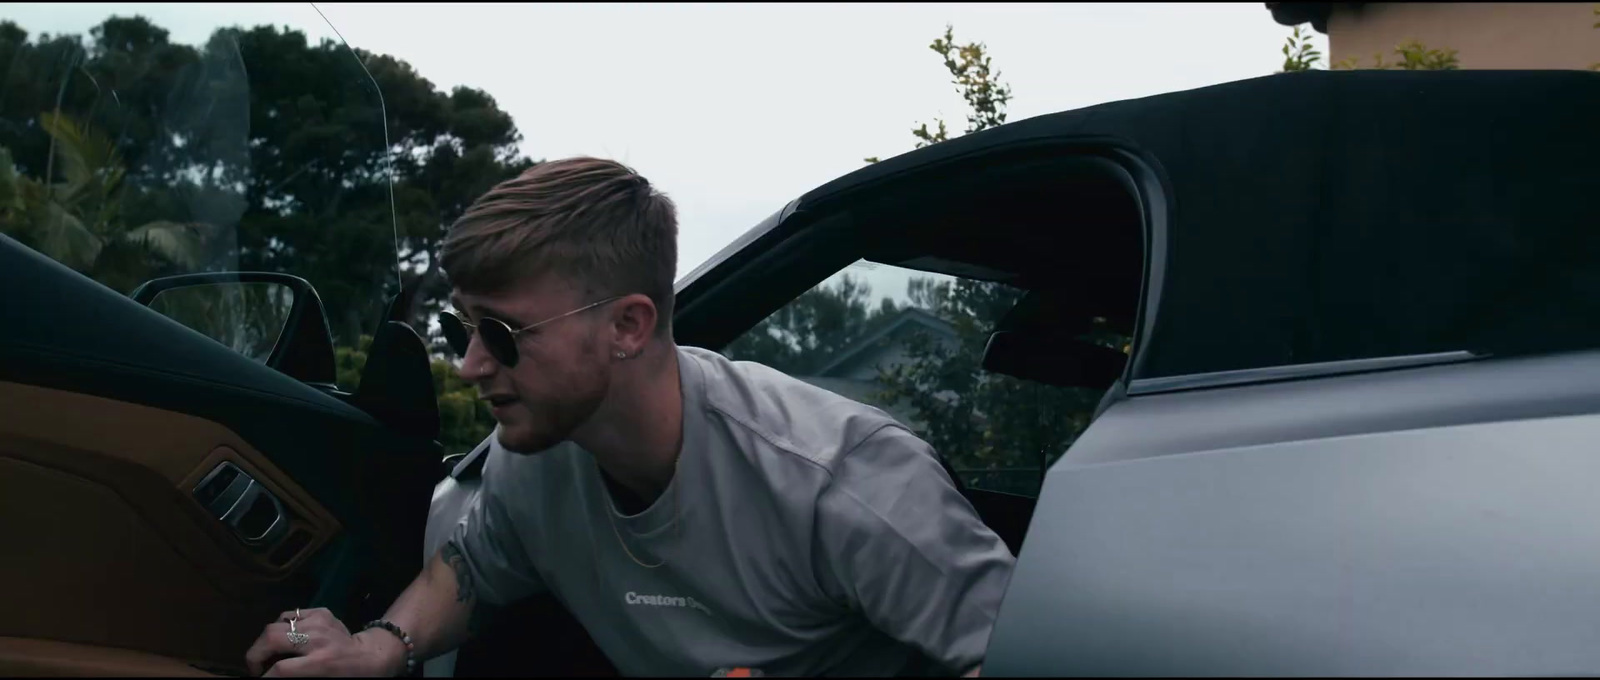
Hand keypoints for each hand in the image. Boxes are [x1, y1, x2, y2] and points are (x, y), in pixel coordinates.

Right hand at [244, 608, 405, 676]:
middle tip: (257, 666)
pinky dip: (284, 627)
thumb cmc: (347, 675)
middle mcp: (317, 638)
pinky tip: (289, 638)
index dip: (263, 676)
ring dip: (268, 639)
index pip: (280, 669)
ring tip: (272, 652)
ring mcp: (319, 621)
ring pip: (277, 623)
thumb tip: (271, 674)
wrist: (372, 654)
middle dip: (255, 653)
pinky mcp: (321, 611)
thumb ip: (293, 676)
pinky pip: (291, 615)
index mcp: (320, 663)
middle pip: (271, 637)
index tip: (259, 678)